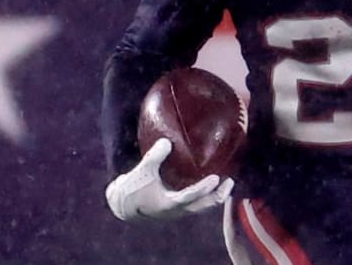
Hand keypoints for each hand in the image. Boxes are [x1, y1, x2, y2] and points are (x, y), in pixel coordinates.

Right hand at [105, 138, 233, 220]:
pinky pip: (197, 203)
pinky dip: (206, 195)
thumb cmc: (131, 190)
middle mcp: (176, 210)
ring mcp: (178, 211)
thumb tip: (167, 141)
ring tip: (227, 182)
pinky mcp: (177, 208)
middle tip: (230, 181)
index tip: (216, 178)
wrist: (122, 206)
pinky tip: (211, 183)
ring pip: (202, 206)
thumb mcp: (142, 172)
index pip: (190, 197)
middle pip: (203, 206)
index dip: (203, 188)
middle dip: (218, 195)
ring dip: (215, 196)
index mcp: (168, 204)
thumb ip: (154, 157)